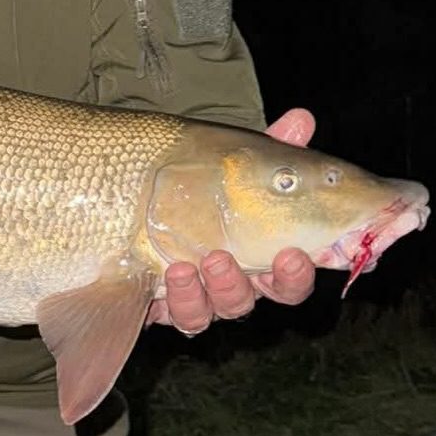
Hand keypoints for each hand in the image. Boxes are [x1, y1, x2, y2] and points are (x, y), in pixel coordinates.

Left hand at [147, 107, 318, 334]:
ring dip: (228, 286)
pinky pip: (185, 316)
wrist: (129, 200)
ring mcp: (207, 294)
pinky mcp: (169, 303)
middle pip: (276, 294)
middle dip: (283, 281)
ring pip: (229, 307)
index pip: (297, 269)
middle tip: (281, 257)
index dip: (306, 269)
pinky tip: (176, 272)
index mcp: (264, 248)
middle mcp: (242, 276)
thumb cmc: (193, 186)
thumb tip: (301, 119)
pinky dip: (185, 298)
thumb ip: (267, 148)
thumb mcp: (230, 163)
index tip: (306, 253)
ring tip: (214, 257)